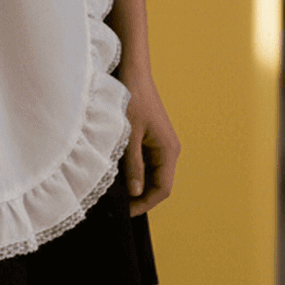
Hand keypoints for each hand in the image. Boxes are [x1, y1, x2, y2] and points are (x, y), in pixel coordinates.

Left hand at [120, 70, 179, 216]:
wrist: (133, 72)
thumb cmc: (132, 98)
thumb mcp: (128, 135)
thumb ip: (133, 165)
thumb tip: (135, 192)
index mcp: (168, 150)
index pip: (162, 189)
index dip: (144, 204)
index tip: (125, 212)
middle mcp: (168, 150)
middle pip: (158, 185)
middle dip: (140, 197)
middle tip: (117, 205)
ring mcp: (160, 145)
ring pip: (151, 175)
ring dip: (136, 185)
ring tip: (115, 192)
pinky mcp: (151, 140)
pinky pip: (146, 164)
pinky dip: (134, 172)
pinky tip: (118, 175)